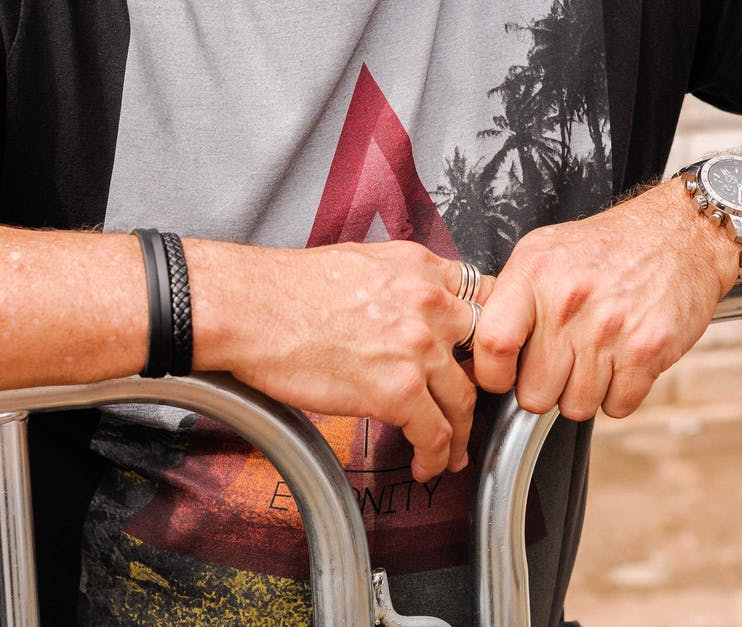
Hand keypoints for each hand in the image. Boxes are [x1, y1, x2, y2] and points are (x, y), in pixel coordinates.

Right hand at [188, 239, 491, 481]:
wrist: (249, 307)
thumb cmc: (285, 288)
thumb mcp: (361, 261)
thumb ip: (401, 282)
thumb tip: (409, 306)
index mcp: (422, 268)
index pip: (487, 298)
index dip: (493, 333)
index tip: (488, 358)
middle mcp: (430, 303)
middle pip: (483, 354)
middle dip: (482, 387)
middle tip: (473, 408)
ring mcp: (418, 347)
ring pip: (464, 400)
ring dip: (461, 433)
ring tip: (452, 451)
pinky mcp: (398, 389)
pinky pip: (435, 434)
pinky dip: (436, 456)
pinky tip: (427, 464)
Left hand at [473, 179, 739, 419]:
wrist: (680, 234)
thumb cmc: (608, 249)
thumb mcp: (544, 252)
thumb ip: (509, 299)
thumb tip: (473, 350)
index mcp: (533, 274)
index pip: (492, 346)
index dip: (493, 375)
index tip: (503, 375)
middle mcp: (568, 301)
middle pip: (534, 393)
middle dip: (546, 388)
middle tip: (561, 363)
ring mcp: (609, 329)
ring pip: (576, 406)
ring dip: (585, 392)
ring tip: (596, 356)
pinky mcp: (647, 350)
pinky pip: (617, 406)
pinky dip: (620, 394)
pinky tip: (622, 361)